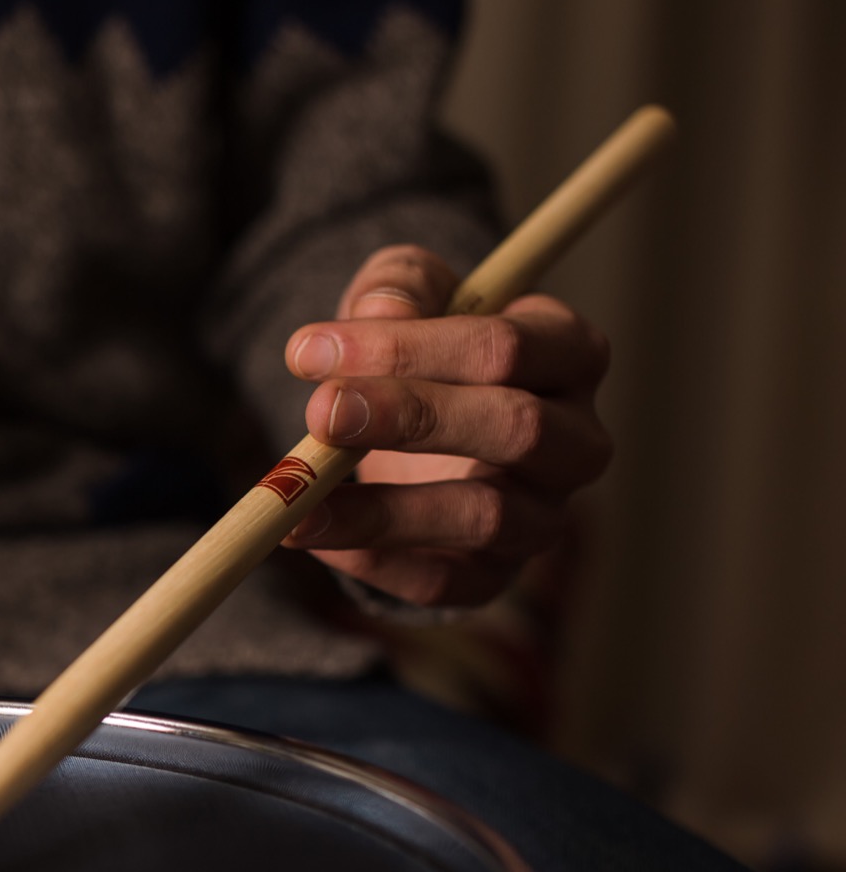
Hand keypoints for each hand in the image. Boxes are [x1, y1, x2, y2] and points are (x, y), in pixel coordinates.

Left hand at [279, 245, 611, 606]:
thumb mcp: (408, 296)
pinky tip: (312, 536)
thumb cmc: (422, 349)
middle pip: (515, 428)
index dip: (407, 349)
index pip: (505, 348)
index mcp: (569, 354)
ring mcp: (545, 515)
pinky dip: (372, 562)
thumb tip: (382, 313)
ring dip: (381, 510)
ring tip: (295, 498)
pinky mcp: (496, 574)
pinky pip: (444, 581)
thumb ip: (399, 290)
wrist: (416, 433)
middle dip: (409, 418)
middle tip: (319, 413)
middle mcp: (577, 440)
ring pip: (485, 517)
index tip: (310, 351)